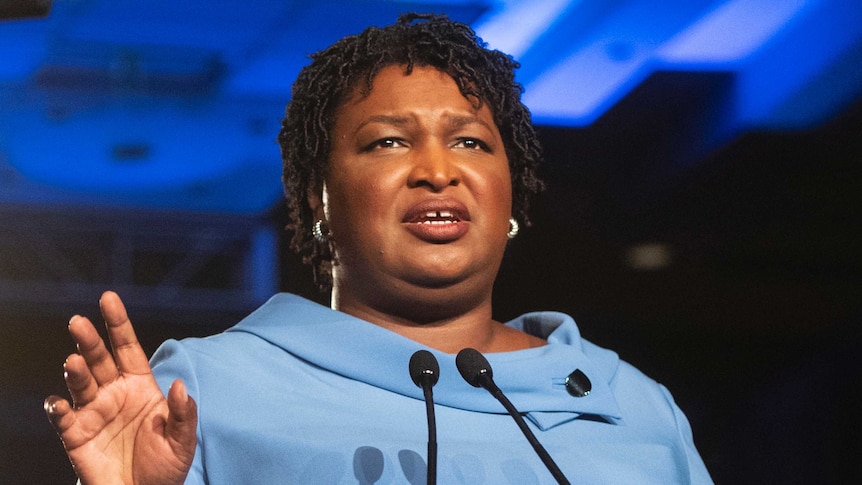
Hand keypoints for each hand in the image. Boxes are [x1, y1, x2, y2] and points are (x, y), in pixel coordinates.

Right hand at [44, 291, 196, 484]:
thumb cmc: (164, 467)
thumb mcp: (183, 441)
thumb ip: (183, 413)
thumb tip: (179, 385)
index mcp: (140, 386)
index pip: (127, 347)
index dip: (117, 323)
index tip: (108, 298)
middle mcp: (113, 393)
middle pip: (99, 359)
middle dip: (89, 340)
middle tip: (79, 322)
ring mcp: (93, 413)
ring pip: (80, 383)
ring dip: (75, 371)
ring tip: (74, 362)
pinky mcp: (76, 436)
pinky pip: (62, 418)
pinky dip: (56, 409)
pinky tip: (58, 403)